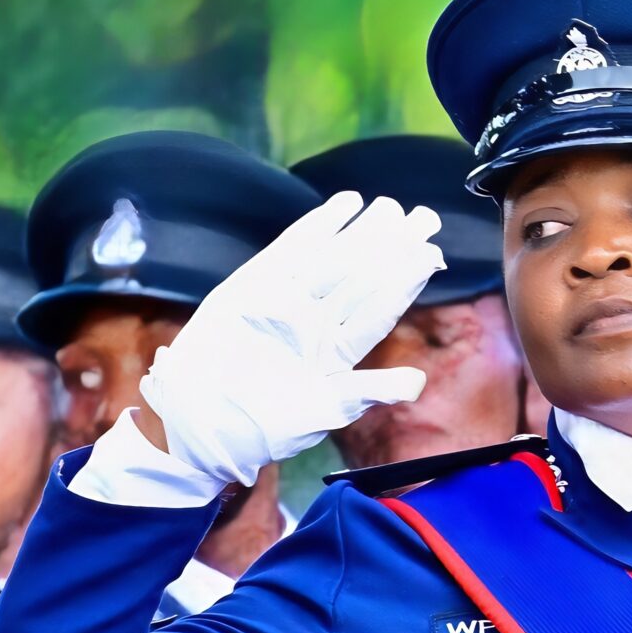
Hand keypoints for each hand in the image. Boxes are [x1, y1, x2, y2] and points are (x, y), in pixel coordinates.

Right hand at [138, 192, 443, 488]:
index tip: (432, 254)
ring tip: (392, 206)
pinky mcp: (254, 286)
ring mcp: (287, 302)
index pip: (380, 311)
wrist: (198, 421)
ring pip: (335, 259)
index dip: (405, 283)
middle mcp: (317, 324)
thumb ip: (367, 391)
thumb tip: (417, 384)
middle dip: (394, 249)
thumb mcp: (322, 412)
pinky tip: (345, 205)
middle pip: (363, 278)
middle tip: (426, 217)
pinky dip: (318, 226)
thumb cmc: (260, 427)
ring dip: (364, 233)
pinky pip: (292, 250)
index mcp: (337, 354)